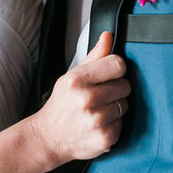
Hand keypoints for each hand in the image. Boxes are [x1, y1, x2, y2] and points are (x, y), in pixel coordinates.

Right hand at [30, 31, 130, 168]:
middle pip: (125, 85)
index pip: (117, 64)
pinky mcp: (104, 137)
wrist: (48, 137)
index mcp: (78, 79)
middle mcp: (87, 99)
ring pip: (125, 105)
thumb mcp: (72, 76)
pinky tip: (98, 125)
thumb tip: (108, 35)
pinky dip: (113, 125)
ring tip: (97, 111)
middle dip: (116, 89)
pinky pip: (122, 124)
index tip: (110, 74)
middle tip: (100, 95)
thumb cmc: (61, 104)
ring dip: (115, 108)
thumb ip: (94, 55)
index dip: (116, 69)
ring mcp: (96, 119)